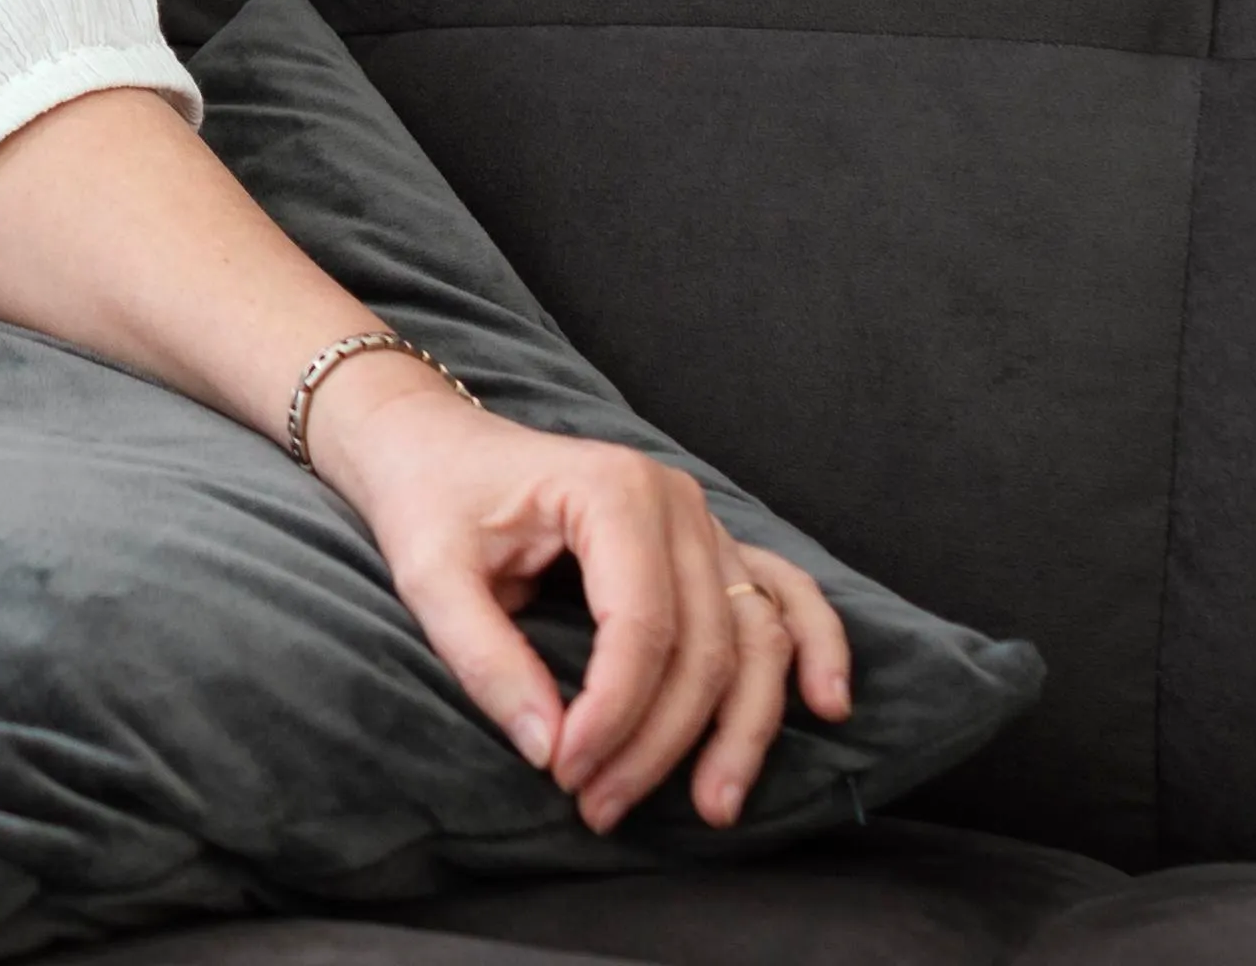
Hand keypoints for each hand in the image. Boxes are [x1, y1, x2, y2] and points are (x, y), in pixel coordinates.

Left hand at [306, 366, 853, 833]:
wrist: (434, 447)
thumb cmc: (431, 502)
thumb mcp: (429, 575)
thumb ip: (485, 658)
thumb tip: (547, 748)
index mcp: (613, 491)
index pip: (640, 627)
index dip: (614, 715)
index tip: (566, 774)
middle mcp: (675, 501)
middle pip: (704, 645)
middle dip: (660, 741)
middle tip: (600, 808)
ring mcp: (701, 520)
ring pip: (756, 637)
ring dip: (742, 728)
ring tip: (714, 805)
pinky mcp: (707, 544)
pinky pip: (782, 596)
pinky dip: (813, 649)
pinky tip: (826, 705)